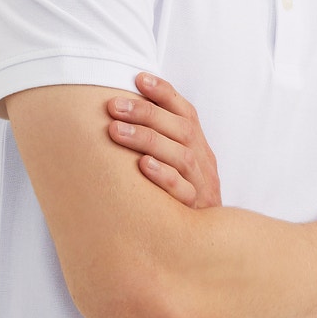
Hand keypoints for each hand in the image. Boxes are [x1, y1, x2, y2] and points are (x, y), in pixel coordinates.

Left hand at [104, 73, 221, 208]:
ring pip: (181, 156)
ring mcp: (202, 185)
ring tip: (116, 131)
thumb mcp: (173, 162)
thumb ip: (157, 138)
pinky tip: (143, 165)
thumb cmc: (178, 193)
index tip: (138, 78)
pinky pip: (183, 191)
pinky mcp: (196, 210)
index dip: (164, 93)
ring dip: (148, 140)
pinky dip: (164, 176)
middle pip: (181, 129)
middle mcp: (203, 160)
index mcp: (197, 144)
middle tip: (113, 106)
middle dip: (146, 113)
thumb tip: (117, 111)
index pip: (185, 111)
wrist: (202, 239)